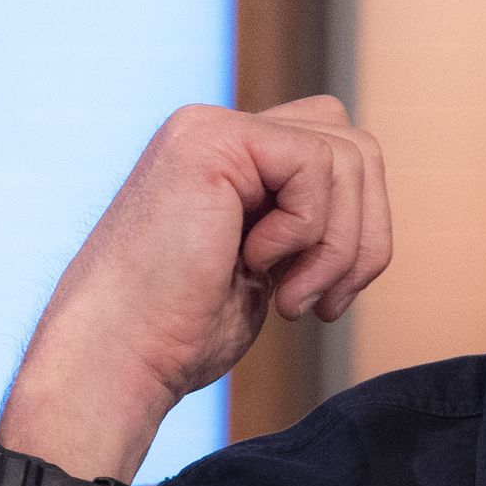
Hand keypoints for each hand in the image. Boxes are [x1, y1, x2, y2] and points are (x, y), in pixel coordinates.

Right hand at [1, 95, 391, 478]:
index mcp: (236, 162)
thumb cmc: (181, 330)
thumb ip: (310, 218)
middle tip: (323, 302)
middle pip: (357, 148)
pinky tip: (254, 265)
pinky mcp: (211, 138)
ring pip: (349, 155)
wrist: (116, 358)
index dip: (362, 226)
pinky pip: (315, 164)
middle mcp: (223, 132)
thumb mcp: (269, 265)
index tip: (329, 296)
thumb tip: (369, 202)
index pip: (344, 153)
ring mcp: (213, 128)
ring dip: (338, 246)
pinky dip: (306, 230)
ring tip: (291, 297)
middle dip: (366, 235)